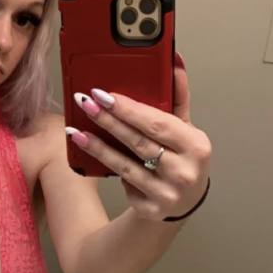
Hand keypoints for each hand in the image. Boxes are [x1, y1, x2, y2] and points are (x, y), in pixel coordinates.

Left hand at [68, 52, 211, 220]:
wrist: (182, 204)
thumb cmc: (182, 159)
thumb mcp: (185, 130)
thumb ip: (178, 98)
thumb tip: (175, 63)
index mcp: (197, 146)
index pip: (158, 123)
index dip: (129, 109)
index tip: (105, 94)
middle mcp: (185, 172)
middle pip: (138, 142)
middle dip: (109, 121)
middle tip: (85, 102)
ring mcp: (168, 194)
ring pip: (124, 165)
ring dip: (97, 146)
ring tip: (75, 130)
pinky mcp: (150, 209)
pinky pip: (123, 182)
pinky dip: (105, 166)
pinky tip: (88, 151)